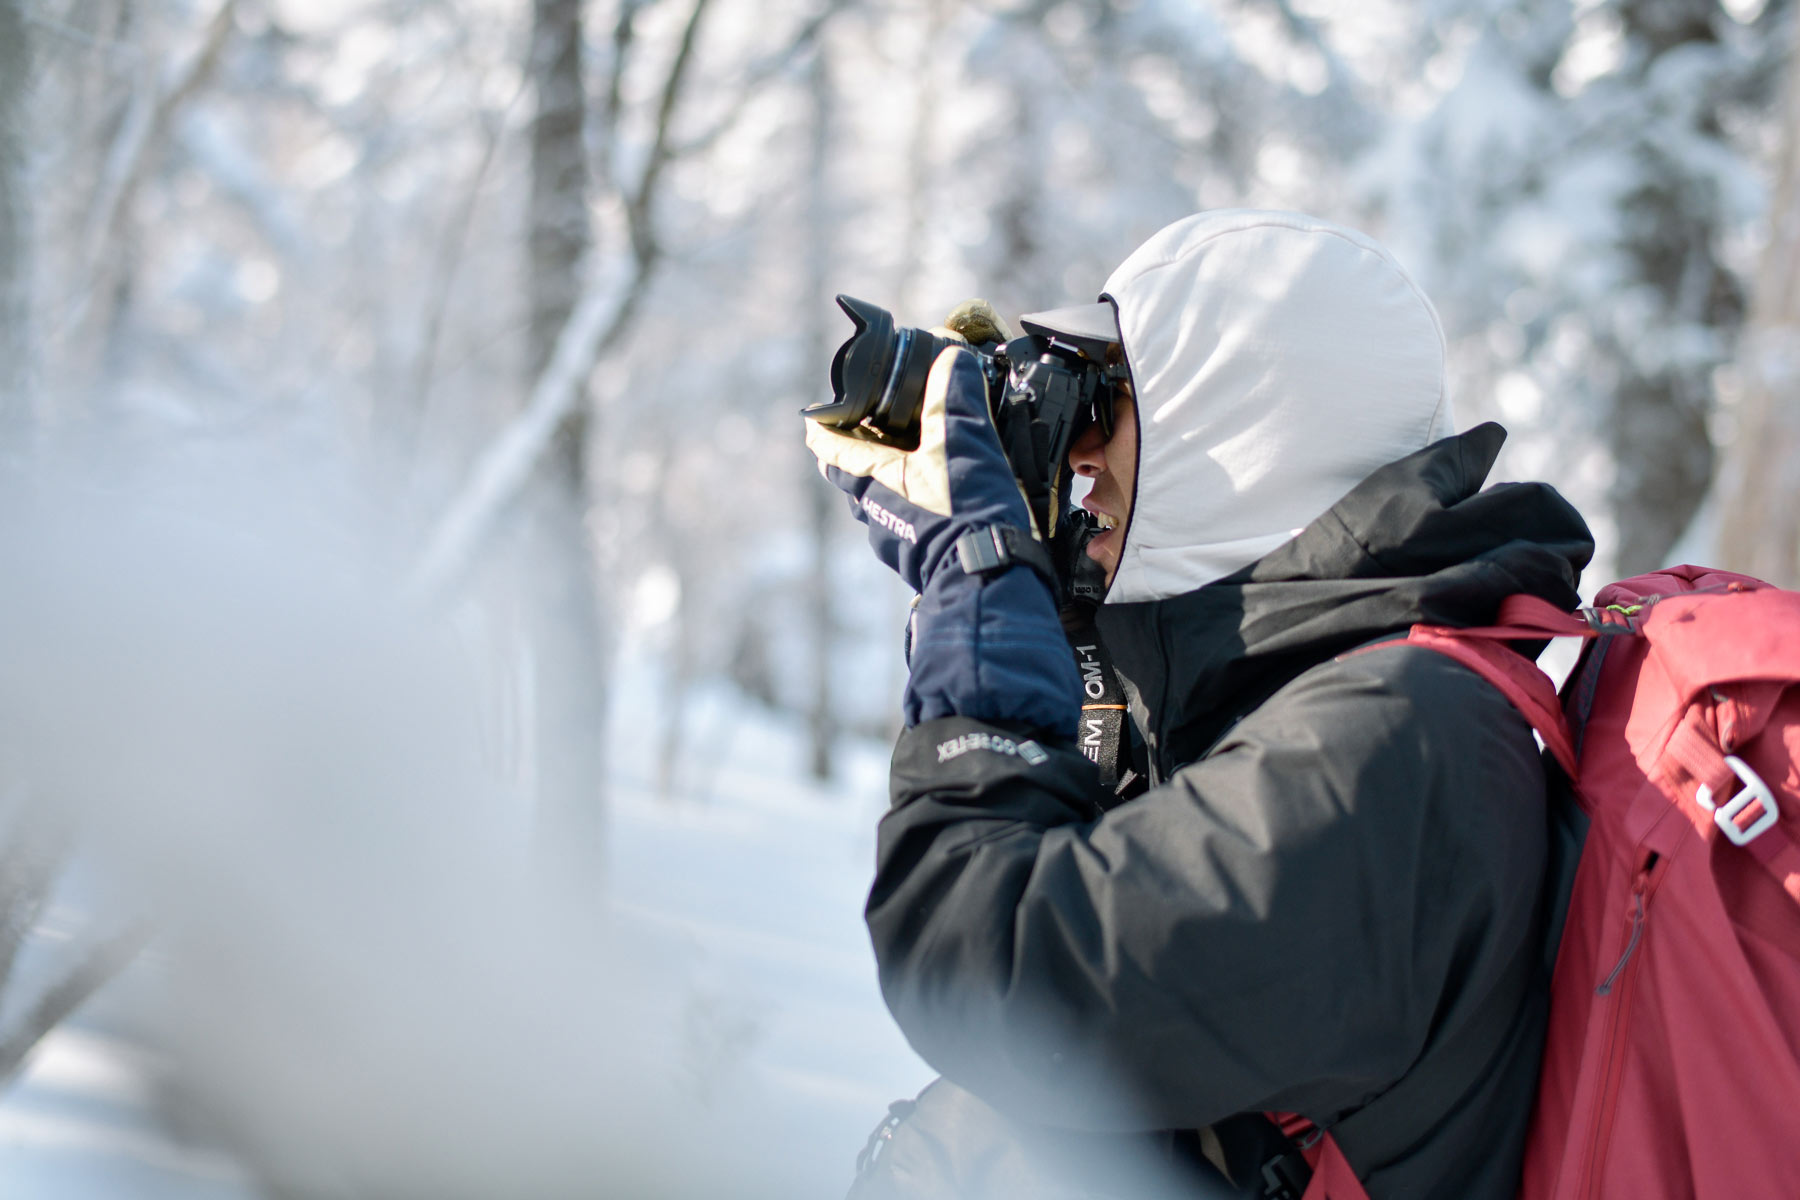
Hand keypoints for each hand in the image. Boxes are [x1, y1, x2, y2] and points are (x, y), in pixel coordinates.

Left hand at [805, 344, 1032, 594]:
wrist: (988, 579)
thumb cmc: (967, 513)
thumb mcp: (964, 440)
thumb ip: (956, 395)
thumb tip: (951, 358)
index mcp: (874, 479)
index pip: (831, 449)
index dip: (822, 427)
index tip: (817, 414)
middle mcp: (875, 512)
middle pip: (855, 474)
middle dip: (863, 449)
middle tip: (879, 427)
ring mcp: (895, 540)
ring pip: (881, 500)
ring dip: (891, 478)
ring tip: (916, 459)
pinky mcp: (919, 558)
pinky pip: (907, 523)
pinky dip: (916, 504)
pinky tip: (943, 498)